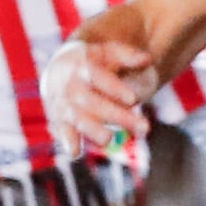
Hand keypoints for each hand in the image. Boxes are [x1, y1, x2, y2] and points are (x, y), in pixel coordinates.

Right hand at [40, 35, 156, 156]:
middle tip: (145, 128)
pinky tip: (75, 153)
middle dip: (117, 116)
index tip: (133, 100)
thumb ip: (128, 55)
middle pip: (90, 101)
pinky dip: (67, 140)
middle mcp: (67, 83)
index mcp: (80, 62)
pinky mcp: (59, 118)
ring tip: (109, 139)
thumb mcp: (110, 52)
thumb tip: (147, 59)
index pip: (98, 76)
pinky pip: (62, 129)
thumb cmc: (95, 60)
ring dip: (92, 130)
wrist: (62, 68)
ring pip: (76, 117)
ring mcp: (61, 101)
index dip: (114, 88)